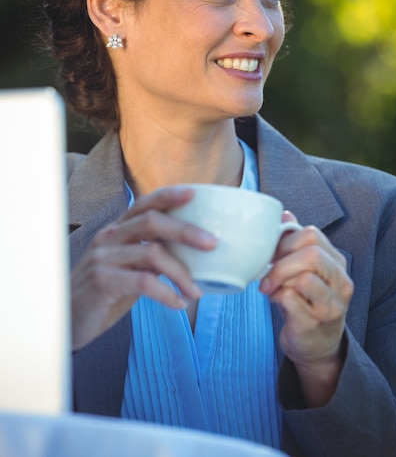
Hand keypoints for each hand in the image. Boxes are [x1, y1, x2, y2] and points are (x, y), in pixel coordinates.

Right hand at [71, 186, 216, 350]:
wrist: (67, 319)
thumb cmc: (104, 292)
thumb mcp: (129, 268)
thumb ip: (152, 256)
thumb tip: (193, 256)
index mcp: (118, 230)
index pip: (144, 204)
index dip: (169, 196)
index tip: (194, 193)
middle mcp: (109, 237)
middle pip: (152, 221)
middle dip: (185, 231)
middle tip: (212, 244)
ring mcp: (104, 258)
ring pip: (151, 253)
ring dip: (181, 273)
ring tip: (196, 292)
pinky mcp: (102, 281)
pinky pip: (143, 282)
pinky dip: (166, 293)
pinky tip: (177, 304)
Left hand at [259, 211, 353, 406]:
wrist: (315, 345)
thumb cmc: (305, 303)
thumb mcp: (303, 270)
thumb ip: (295, 242)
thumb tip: (284, 214)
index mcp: (337, 263)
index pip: (312, 235)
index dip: (285, 241)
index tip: (271, 254)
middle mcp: (341, 282)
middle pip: (310, 254)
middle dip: (280, 261)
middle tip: (266, 273)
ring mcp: (332, 305)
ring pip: (303, 277)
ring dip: (278, 279)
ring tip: (271, 288)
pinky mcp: (316, 323)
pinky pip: (291, 299)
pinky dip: (277, 297)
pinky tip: (275, 301)